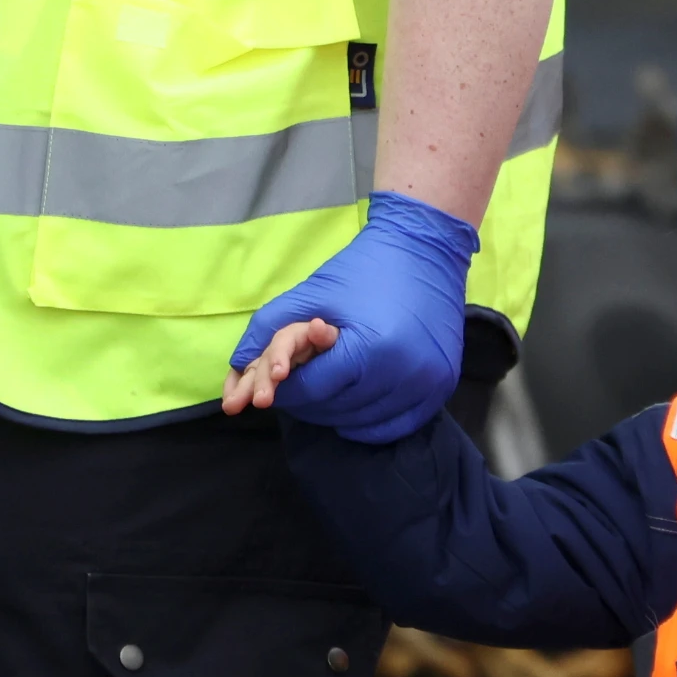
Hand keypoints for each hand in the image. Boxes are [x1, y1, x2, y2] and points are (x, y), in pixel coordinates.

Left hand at [227, 191, 477, 443]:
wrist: (424, 249)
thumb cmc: (362, 269)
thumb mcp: (310, 295)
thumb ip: (267, 333)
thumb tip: (233, 378)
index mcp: (368, 349)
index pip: (312, 390)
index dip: (286, 389)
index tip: (274, 383)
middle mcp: (402, 374)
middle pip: (336, 410)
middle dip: (309, 400)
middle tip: (299, 385)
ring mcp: (426, 384)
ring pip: (363, 422)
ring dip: (336, 413)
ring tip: (325, 391)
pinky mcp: (442, 388)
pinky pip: (396, 426)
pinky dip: (370, 422)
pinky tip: (355, 405)